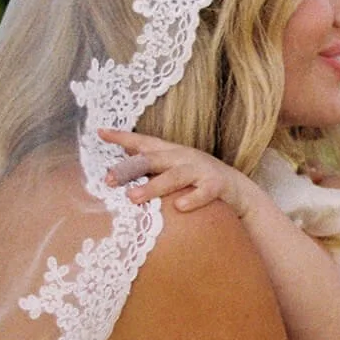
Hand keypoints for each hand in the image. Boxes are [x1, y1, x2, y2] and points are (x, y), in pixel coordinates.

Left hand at [101, 129, 256, 215]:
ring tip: (133, 197)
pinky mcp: (217, 185)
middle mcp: (184, 157)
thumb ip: (152, 166)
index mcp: (172, 152)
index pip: (143, 142)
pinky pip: (204, 193)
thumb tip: (121, 163)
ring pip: (174, 176)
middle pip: (153, 159)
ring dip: (153, 186)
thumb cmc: (199, 180)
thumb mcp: (175, 169)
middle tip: (109, 179)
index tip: (100, 132)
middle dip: (130, 168)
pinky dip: (192, 199)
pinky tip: (179, 207)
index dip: (122, 137)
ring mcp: (201, 170)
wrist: (239, 190)